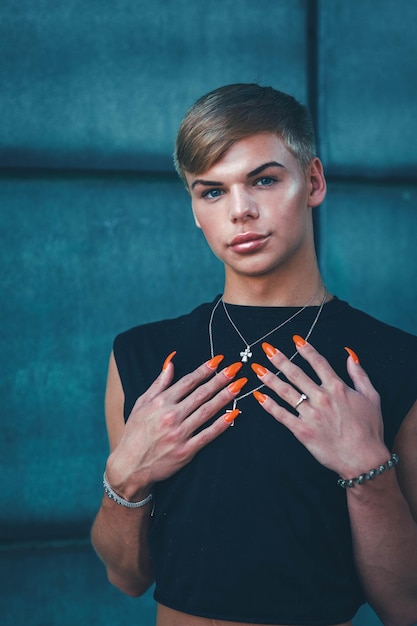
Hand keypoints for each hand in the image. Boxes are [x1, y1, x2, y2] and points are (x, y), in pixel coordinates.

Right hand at [106, 354, 246, 498]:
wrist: (129, 465)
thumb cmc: (134, 433)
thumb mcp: (141, 403)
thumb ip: (158, 383)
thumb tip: (170, 363)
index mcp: (161, 402)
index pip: (187, 382)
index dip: (204, 370)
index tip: (218, 361)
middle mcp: (171, 415)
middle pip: (201, 394)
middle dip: (219, 380)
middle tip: (234, 368)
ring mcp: (180, 433)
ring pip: (207, 411)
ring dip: (225, 396)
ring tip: (238, 385)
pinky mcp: (186, 450)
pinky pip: (208, 434)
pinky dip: (221, 424)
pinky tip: (233, 413)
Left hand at [251, 337, 388, 477]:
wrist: (364, 459)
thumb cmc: (370, 429)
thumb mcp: (371, 397)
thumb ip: (359, 374)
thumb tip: (350, 355)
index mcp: (337, 388)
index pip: (318, 362)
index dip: (306, 350)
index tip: (295, 340)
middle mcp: (321, 398)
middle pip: (296, 374)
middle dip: (280, 360)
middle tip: (267, 349)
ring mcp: (310, 414)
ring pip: (285, 392)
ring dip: (269, 378)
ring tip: (257, 368)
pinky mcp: (302, 431)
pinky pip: (282, 415)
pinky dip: (269, 405)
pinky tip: (258, 396)